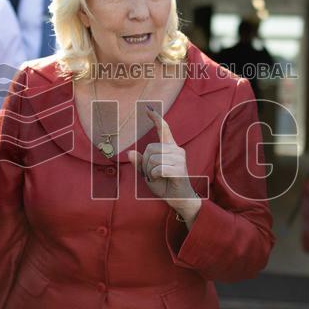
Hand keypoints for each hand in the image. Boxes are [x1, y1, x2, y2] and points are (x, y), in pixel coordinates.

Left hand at [127, 108, 200, 223]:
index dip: (156, 118)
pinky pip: (157, 169)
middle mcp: (176, 150)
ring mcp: (179, 158)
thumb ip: (140, 163)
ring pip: (153, 159)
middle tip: (152, 175)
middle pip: (150, 149)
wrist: (179, 200)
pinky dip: (154, 176)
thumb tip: (129, 152)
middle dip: (145, 163)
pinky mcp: (179, 169)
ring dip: (149, 171)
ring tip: (157, 178)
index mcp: (170, 148)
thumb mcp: (148, 174)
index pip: (164, 129)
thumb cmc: (165, 185)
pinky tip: (161, 180)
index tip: (148, 108)